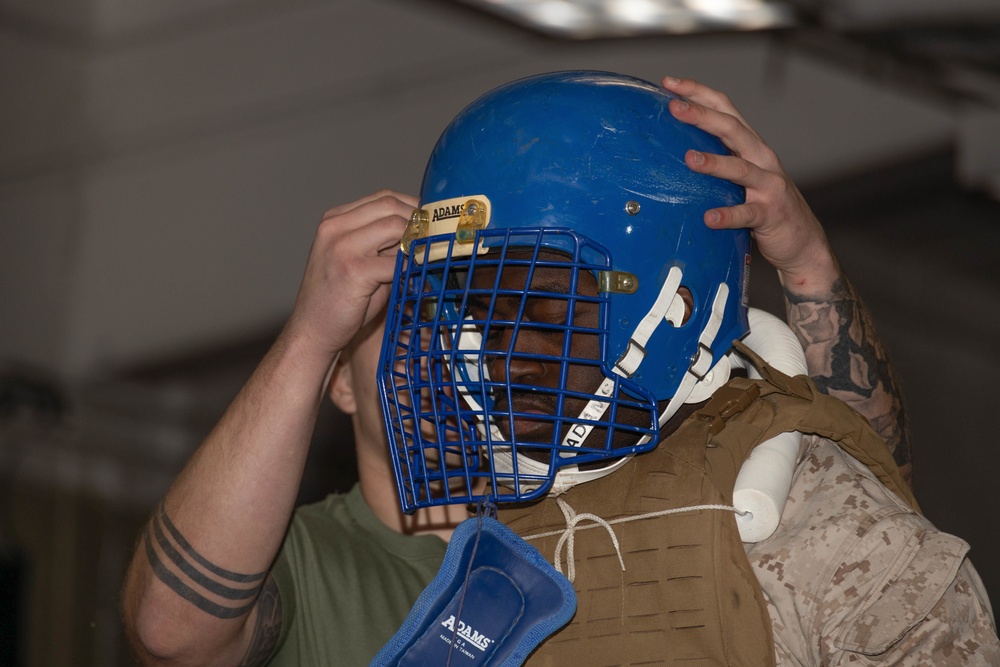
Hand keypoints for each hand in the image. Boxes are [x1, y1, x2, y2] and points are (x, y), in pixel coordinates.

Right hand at [283, 190, 416, 362]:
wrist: (313, 330)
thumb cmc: (339, 299)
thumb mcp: (359, 260)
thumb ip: (385, 244)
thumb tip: (423, 234)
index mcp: (335, 220)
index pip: (383, 198)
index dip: (412, 207)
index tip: (432, 221)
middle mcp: (334, 227)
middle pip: (390, 206)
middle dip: (418, 220)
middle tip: (436, 238)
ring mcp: (341, 247)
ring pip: (394, 226)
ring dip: (416, 240)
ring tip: (427, 255)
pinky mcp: (353, 271)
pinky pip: (395, 261)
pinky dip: (411, 267)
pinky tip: (417, 275)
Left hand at [662, 76, 838, 295]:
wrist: (803, 240)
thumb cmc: (765, 205)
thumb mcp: (741, 178)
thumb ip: (718, 162)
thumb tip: (673, 152)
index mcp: (751, 146)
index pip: (725, 110)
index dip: (699, 93)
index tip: (670, 83)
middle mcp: (762, 159)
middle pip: (731, 129)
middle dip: (702, 115)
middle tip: (674, 107)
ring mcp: (769, 185)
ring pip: (741, 168)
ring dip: (715, 162)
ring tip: (690, 159)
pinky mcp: (771, 213)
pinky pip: (747, 213)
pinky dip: (728, 215)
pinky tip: (710, 218)